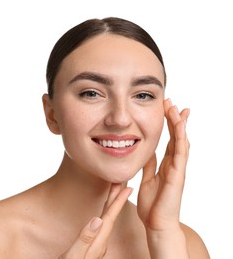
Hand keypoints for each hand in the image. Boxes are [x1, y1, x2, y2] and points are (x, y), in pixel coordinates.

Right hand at [59, 184, 131, 257]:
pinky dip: (105, 215)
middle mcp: (99, 244)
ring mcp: (96, 246)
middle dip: (115, 198)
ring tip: (114, 191)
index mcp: (97, 244)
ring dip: (111, 204)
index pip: (110, 218)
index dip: (118, 201)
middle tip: (122, 181)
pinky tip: (104, 213)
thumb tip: (98, 219)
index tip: (127, 187)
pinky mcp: (91, 247)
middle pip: (110, 216)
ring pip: (106, 220)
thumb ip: (85, 239)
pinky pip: (101, 227)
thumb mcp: (73, 257)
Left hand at [137, 98, 189, 230]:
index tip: (165, 110)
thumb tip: (147, 151)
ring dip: (179, 125)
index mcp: (166, 165)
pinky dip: (181, 138)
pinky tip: (180, 126)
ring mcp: (177, 169)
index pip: (169, 140)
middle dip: (175, 120)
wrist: (156, 224)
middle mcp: (173, 164)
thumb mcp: (147, 178)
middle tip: (172, 103)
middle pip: (176, 137)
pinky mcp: (177, 175)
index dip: (168, 125)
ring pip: (181, 142)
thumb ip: (149, 165)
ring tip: (177, 108)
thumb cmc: (152, 205)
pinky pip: (180, 153)